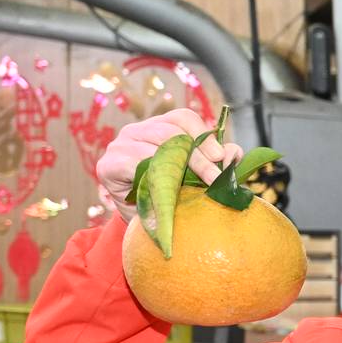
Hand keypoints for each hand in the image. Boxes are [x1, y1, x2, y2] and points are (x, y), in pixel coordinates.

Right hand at [95, 108, 233, 219]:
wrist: (146, 225)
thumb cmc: (173, 196)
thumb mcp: (198, 176)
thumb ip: (216, 161)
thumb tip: (233, 152)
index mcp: (159, 126)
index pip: (182, 117)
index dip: (203, 134)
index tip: (221, 157)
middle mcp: (136, 130)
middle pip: (171, 132)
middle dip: (198, 157)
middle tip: (215, 179)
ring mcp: (119, 145)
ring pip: (155, 147)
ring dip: (181, 168)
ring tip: (197, 187)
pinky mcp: (108, 164)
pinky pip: (136, 164)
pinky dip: (157, 177)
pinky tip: (169, 191)